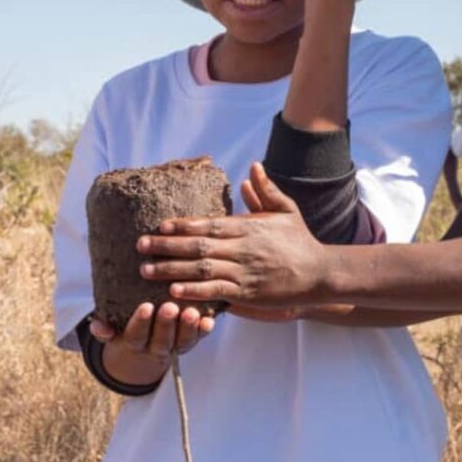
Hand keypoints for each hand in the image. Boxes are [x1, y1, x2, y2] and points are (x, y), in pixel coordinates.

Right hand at [90, 302, 214, 384]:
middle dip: (166, 325)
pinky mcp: (192, 340)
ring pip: (183, 341)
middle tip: (170, 307)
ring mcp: (176, 345)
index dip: (141, 323)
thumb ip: (103, 326)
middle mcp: (156, 348)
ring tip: (192, 313)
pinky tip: (209, 321)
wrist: (146, 347)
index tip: (146, 307)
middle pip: (162, 341)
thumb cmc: (127, 326)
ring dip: (188, 328)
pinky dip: (204, 331)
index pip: (136, 336)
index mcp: (134, 344)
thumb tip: (99, 327)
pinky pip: (199, 338)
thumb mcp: (113, 327)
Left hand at [136, 164, 328, 307]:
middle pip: (198, 246)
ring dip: (171, 270)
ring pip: (202, 269)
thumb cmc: (301, 241)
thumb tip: (253, 167)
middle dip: (166, 246)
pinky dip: (195, 292)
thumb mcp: (286, 210)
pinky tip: (174, 292)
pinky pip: (216, 292)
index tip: (160, 225)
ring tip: (146, 271)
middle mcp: (243, 248)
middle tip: (140, 246)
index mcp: (249, 227)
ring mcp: (245, 272)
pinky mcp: (249, 293)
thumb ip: (266, 190)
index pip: (209, 224)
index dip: (182, 224)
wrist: (321, 273)